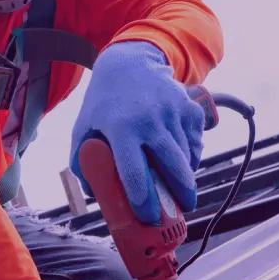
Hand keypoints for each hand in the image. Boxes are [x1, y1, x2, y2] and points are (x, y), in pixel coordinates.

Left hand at [69, 41, 204, 224]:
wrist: (130, 62)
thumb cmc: (104, 101)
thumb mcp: (84, 126)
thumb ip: (82, 160)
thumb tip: (94, 192)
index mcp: (121, 128)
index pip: (134, 172)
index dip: (143, 200)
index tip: (148, 217)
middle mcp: (150, 120)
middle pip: (172, 167)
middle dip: (181, 194)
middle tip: (183, 210)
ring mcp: (173, 112)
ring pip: (187, 157)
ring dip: (185, 176)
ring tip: (180, 189)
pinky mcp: (189, 108)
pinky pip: (196, 142)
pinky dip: (192, 156)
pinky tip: (183, 162)